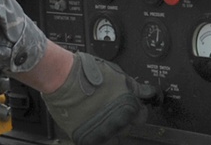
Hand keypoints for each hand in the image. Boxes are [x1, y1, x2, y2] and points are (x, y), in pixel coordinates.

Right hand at [41, 52, 159, 144]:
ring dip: (111, 130)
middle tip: (113, 110)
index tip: (132, 108)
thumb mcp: (116, 74)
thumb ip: (134, 87)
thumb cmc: (87, 73)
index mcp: (128, 107)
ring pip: (114, 138)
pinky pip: (98, 141)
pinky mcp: (86, 138)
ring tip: (102, 119)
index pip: (142, 118)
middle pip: (128, 128)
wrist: (63, 79)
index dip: (137, 111)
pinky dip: (97, 135)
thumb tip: (147, 92)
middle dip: (123, 120)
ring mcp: (102, 132)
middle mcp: (117, 122)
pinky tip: (92, 123)